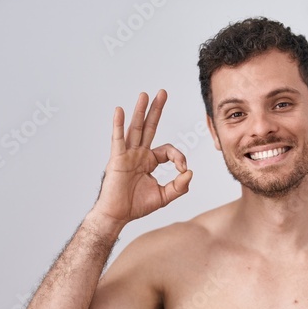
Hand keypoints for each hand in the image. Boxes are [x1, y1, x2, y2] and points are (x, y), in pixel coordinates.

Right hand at [95, 89, 192, 222]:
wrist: (118, 215)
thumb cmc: (136, 206)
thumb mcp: (164, 196)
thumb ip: (179, 186)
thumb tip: (190, 173)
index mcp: (149, 161)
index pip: (168, 150)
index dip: (179, 157)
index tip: (182, 170)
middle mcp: (138, 154)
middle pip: (149, 127)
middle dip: (156, 110)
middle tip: (162, 93)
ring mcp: (127, 154)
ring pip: (135, 129)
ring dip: (140, 111)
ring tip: (145, 94)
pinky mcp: (117, 159)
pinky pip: (118, 139)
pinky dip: (118, 125)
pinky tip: (119, 111)